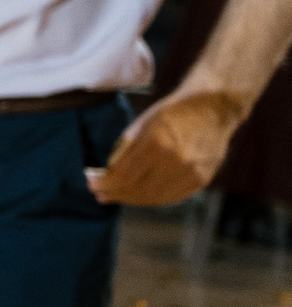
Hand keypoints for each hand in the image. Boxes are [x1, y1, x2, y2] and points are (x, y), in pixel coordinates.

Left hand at [90, 88, 247, 205]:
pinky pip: (172, 196)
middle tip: (101, 194)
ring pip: (155, 196)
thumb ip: (125, 149)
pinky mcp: (203, 178)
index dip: (106, 183)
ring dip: (132, 199)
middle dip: (115, 193)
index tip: (92, 185)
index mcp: (157, 142)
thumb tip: (107, 173)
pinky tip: (138, 196)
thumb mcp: (142, 123)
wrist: (213, 108)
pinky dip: (152, 199)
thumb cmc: (172, 112)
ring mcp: (192, 172)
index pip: (124, 174)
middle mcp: (177, 160)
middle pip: (138, 188)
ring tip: (116, 196)